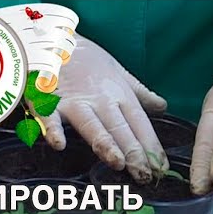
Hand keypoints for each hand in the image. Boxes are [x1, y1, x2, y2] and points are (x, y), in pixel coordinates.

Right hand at [34, 34, 168, 182]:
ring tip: (117, 163)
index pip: (140, 123)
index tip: (162, 168)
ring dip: (105, 144)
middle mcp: (101, 100)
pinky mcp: (49, 101)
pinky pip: (50, 117)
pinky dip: (53, 129)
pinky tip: (59, 144)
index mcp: (119, 94)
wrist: (54, 38)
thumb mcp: (119, 72)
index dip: (152, 146)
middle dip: (134, 153)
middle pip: (120, 128)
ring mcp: (75, 102)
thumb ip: (140, 92)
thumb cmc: (87, 59)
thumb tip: (162, 106)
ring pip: (92, 125)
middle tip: (145, 175)